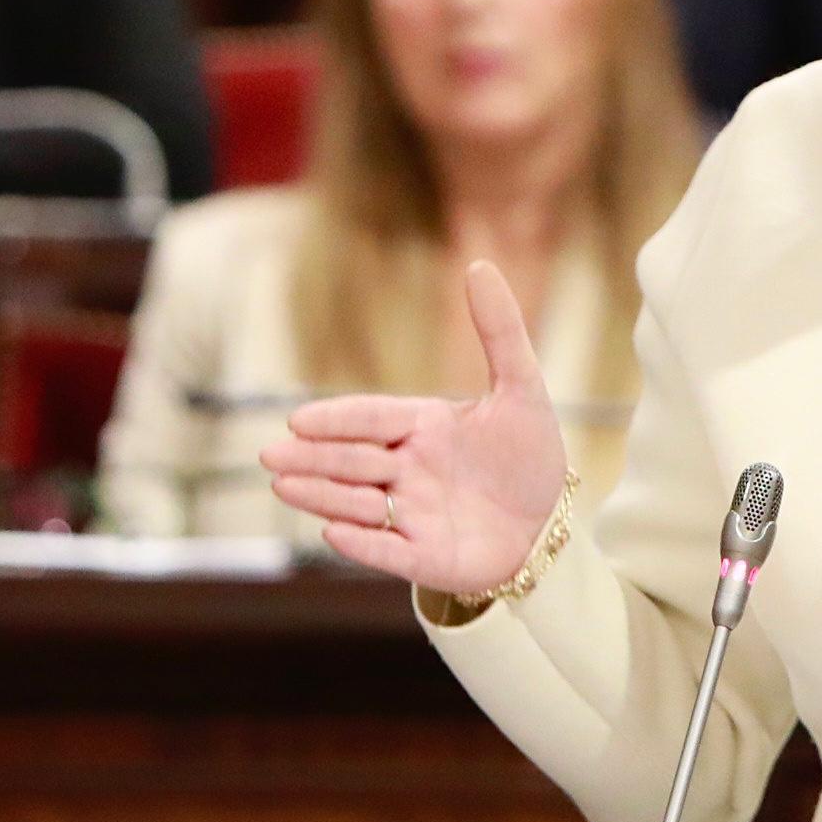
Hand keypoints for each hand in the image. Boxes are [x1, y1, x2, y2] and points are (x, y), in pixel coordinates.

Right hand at [260, 263, 573, 596]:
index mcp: (423, 428)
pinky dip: (360, 542)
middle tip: (271, 453)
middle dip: (313, 458)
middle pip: (353, 461)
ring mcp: (411, 515)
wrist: (550, 526)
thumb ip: (500, 331)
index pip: (372, 419)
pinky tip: (332, 531)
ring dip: (323, 495)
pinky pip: (385, 550)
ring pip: (358, 503)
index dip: (338, 420)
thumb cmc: (530, 457)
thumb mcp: (522, 389)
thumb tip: (478, 265)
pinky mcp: (422, 556)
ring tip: (283, 485)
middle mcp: (408, 470)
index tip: (299, 419)